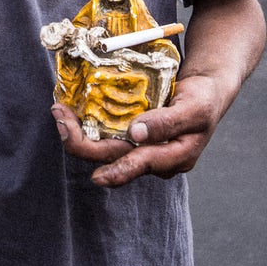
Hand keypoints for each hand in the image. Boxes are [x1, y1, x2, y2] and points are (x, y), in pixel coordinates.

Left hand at [51, 74, 221, 187]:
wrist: (207, 88)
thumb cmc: (204, 99)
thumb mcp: (193, 109)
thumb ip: (167, 123)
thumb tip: (136, 134)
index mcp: (172, 158)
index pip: (140, 166)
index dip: (117, 171)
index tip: (98, 177)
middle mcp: (152, 157)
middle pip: (112, 157)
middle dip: (81, 142)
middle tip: (59, 117)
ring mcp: (141, 146)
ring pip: (103, 146)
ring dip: (78, 132)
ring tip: (59, 112)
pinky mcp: (132, 133)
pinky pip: (105, 132)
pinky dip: (86, 123)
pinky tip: (71, 110)